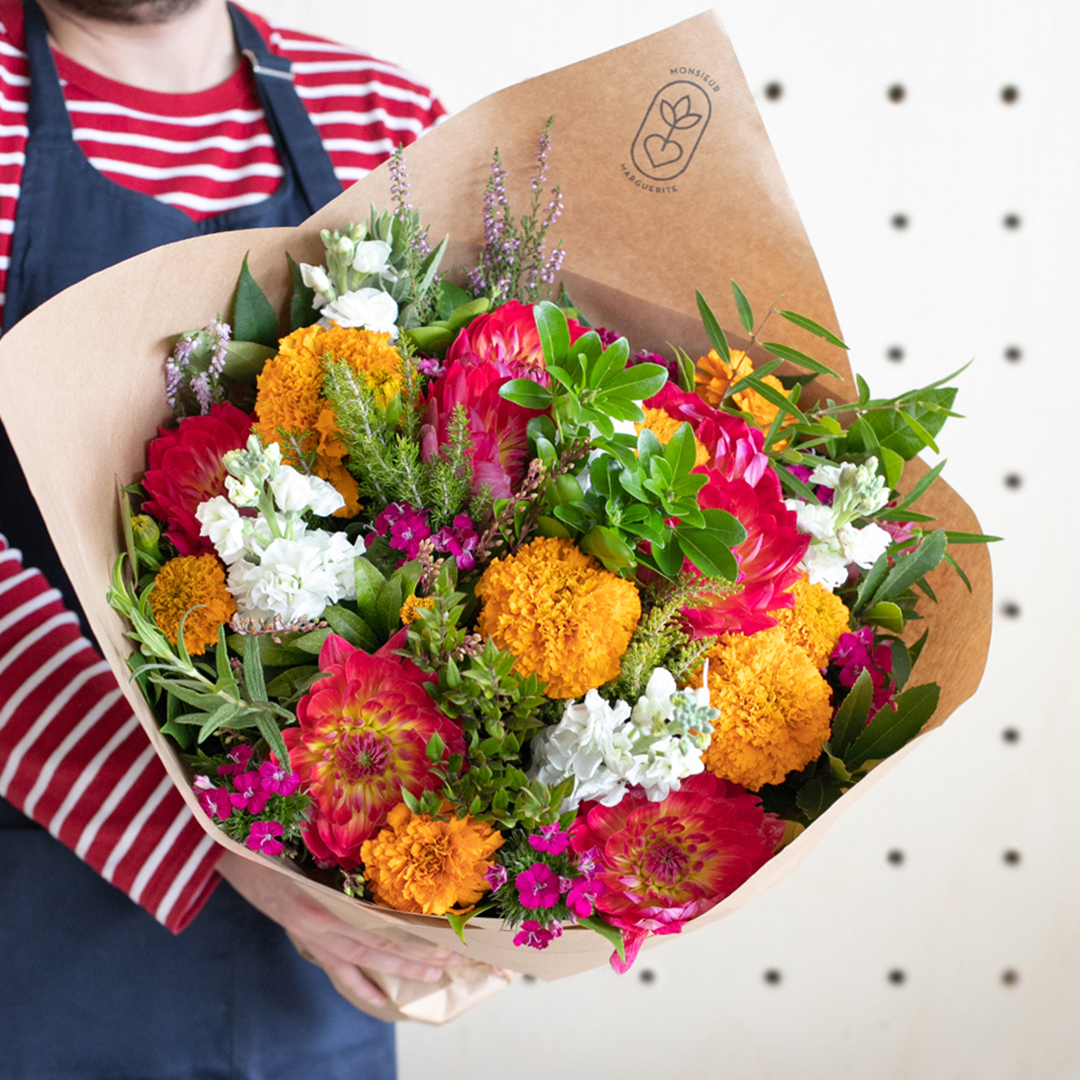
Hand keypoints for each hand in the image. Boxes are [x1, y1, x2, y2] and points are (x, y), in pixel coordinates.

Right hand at [216, 849, 461, 1007]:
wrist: (228, 849)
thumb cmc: (274, 834)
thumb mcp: (313, 838)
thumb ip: (349, 848)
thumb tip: (395, 842)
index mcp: (325, 897)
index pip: (382, 923)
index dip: (417, 934)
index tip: (449, 933)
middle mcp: (321, 921)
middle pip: (380, 945)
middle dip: (420, 956)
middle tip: (457, 960)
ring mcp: (312, 934)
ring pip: (364, 959)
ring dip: (401, 969)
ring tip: (435, 976)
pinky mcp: (304, 937)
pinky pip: (337, 968)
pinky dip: (360, 984)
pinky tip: (381, 999)